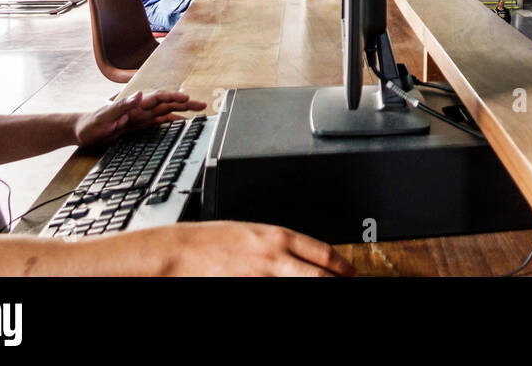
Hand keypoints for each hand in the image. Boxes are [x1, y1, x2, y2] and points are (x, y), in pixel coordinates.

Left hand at [74, 91, 205, 148]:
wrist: (82, 132)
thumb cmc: (91, 124)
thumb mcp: (104, 116)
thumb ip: (121, 106)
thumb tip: (138, 95)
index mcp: (135, 105)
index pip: (159, 97)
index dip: (174, 97)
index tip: (187, 98)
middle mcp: (140, 109)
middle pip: (167, 103)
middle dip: (185, 103)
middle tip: (202, 105)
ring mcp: (141, 117)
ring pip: (166, 112)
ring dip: (182, 112)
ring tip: (198, 113)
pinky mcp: (139, 126)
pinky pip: (159, 123)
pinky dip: (172, 122)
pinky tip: (181, 125)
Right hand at [141, 221, 354, 276]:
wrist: (180, 253)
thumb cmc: (211, 241)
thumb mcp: (253, 234)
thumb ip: (280, 245)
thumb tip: (304, 257)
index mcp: (278, 237)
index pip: (323, 252)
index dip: (343, 266)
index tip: (351, 273)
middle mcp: (275, 258)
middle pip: (320, 275)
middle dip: (337, 282)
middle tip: (348, 285)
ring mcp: (263, 278)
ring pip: (303, 288)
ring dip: (317, 291)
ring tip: (326, 291)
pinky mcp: (249, 290)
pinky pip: (278, 297)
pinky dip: (290, 297)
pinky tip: (294, 297)